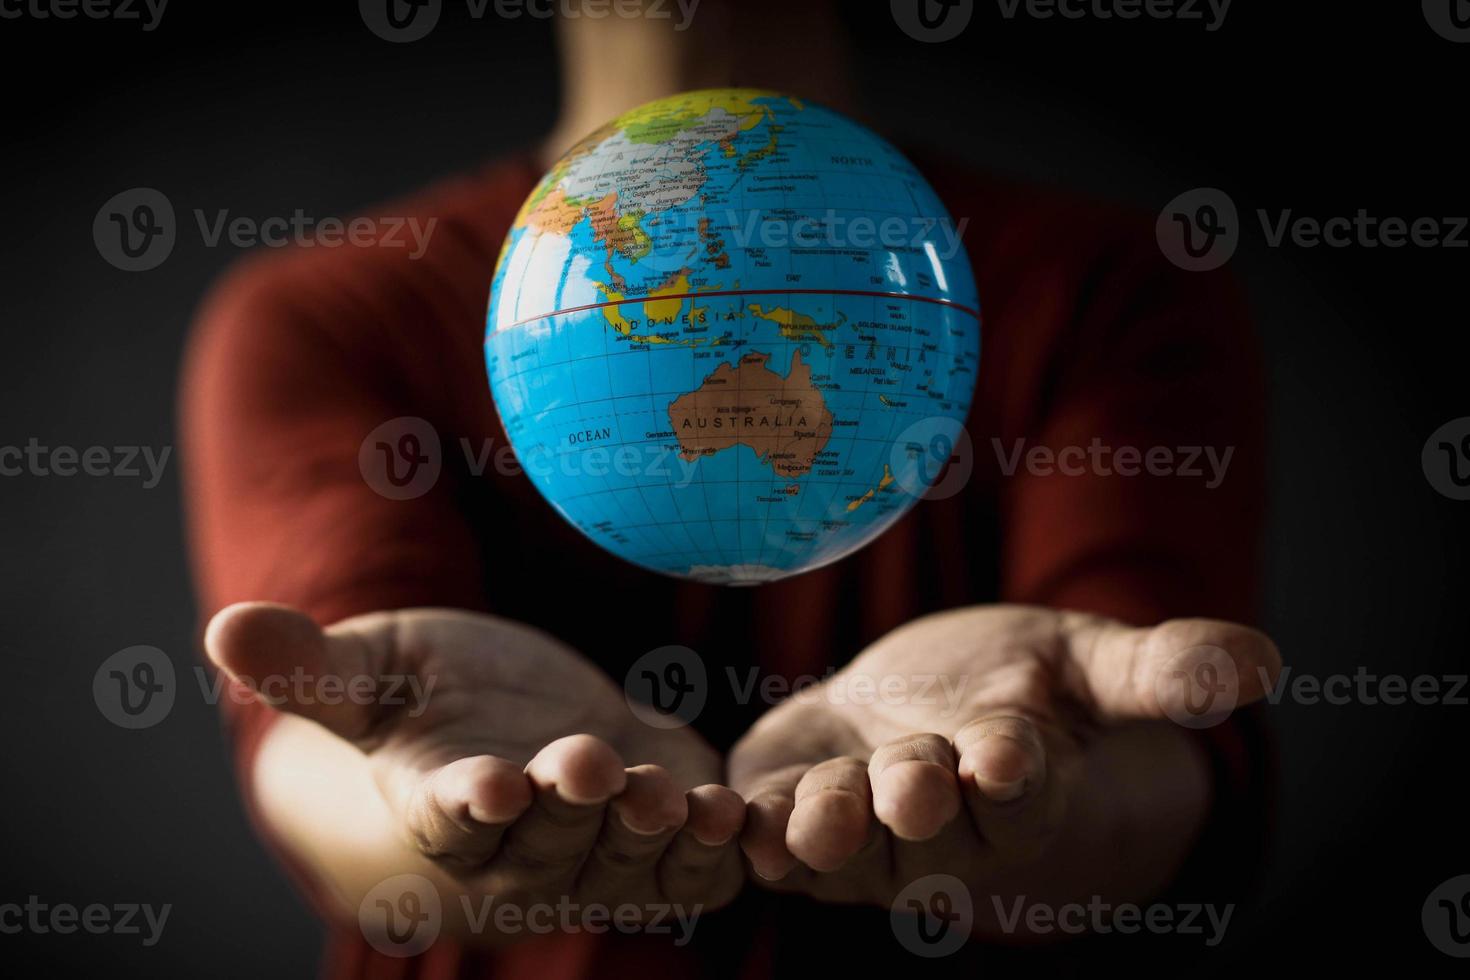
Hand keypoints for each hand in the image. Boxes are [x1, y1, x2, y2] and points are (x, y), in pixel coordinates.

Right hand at [205, 603, 744, 941]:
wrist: (505, 725)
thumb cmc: (427, 697)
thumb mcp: (373, 672)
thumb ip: (314, 666)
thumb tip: (221, 630)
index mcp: (439, 803)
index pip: (448, 814)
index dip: (468, 802)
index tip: (486, 782)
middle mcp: (517, 847)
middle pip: (546, 840)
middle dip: (572, 807)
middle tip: (593, 764)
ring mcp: (591, 853)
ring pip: (622, 864)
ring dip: (654, 837)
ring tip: (685, 800)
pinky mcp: (654, 845)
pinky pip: (687, 872)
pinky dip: (714, 855)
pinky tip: (740, 818)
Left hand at [727, 605, 1279, 928]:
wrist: (918, 708)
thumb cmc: (1017, 690)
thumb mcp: (1092, 667)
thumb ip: (1163, 670)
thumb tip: (1264, 661)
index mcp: (1017, 788)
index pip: (1022, 792)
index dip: (1015, 776)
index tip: (1010, 755)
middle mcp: (935, 827)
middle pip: (926, 827)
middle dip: (918, 803)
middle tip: (914, 781)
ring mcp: (856, 829)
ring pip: (841, 842)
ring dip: (825, 829)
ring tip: (815, 812)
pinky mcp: (785, 810)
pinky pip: (766, 832)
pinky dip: (746, 829)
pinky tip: (727, 817)